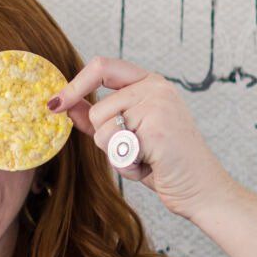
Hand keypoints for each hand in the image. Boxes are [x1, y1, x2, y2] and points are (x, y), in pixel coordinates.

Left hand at [49, 56, 235, 220]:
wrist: (202, 190)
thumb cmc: (165, 163)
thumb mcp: (128, 136)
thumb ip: (99, 117)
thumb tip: (65, 105)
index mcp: (150, 82)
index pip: (102, 67)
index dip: (74, 85)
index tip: (55, 104)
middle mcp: (156, 87)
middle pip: (97, 111)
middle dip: (106, 140)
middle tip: (136, 150)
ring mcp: (158, 105)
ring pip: (102, 131)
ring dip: (117, 155)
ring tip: (146, 158)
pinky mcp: (157, 128)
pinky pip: (115, 148)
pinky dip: (128, 166)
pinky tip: (151, 166)